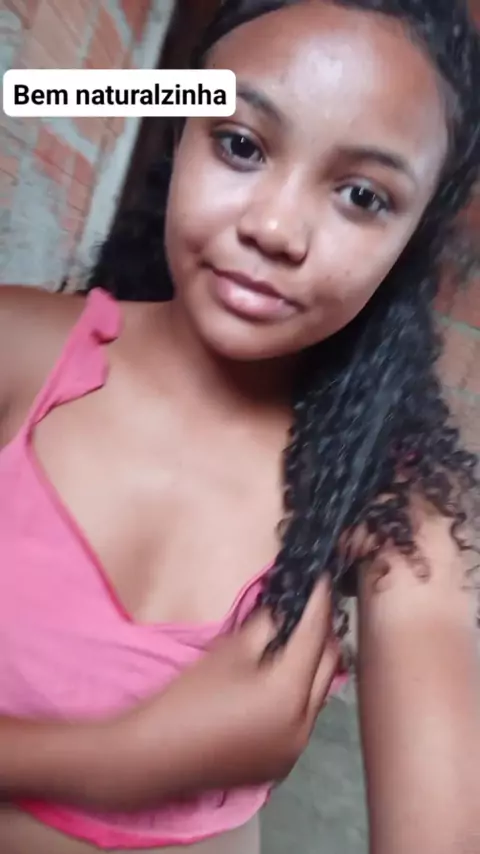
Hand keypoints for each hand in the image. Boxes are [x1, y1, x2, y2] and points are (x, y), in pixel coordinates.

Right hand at [123, 577, 339, 803]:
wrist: (159, 754)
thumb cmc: (191, 698)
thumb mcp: (230, 652)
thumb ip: (265, 627)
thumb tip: (283, 613)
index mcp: (290, 694)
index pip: (314, 636)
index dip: (320, 604)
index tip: (322, 579)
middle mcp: (304, 724)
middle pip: (328, 667)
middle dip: (324, 633)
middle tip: (315, 605)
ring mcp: (296, 748)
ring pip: (320, 694)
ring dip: (314, 664)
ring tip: (301, 636)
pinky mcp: (283, 761)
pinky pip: (305, 718)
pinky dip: (301, 693)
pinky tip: (284, 677)